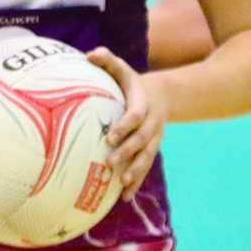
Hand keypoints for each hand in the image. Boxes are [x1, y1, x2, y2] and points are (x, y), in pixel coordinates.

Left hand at [86, 47, 166, 199]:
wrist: (161, 96)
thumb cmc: (130, 83)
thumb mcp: (121, 68)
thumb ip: (106, 59)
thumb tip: (88, 55)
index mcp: (143, 104)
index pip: (136, 116)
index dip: (125, 125)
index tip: (110, 135)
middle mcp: (152, 123)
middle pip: (142, 140)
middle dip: (128, 152)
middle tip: (110, 162)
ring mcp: (153, 139)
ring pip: (146, 157)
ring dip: (136, 170)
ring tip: (122, 182)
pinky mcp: (150, 150)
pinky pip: (145, 168)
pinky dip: (136, 182)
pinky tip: (124, 196)